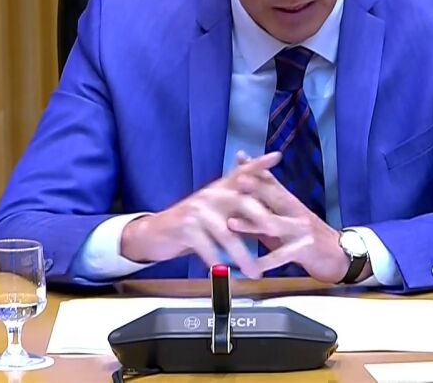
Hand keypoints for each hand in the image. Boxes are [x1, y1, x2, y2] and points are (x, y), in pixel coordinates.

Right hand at [119, 151, 281, 277]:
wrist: (156, 233)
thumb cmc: (193, 225)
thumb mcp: (215, 212)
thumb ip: (239, 211)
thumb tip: (270, 220)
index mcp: (221, 189)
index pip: (242, 173)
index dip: (258, 165)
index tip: (276, 156)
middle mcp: (211, 195)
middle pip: (242, 202)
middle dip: (261, 217)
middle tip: (276, 230)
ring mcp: (198, 210)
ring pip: (227, 234)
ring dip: (242, 256)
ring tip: (254, 271)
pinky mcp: (186, 227)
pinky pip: (207, 247)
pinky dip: (217, 263)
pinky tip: (224, 274)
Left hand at [225, 156, 355, 283]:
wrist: (340, 256)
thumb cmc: (308, 241)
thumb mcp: (284, 228)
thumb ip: (261, 221)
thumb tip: (234, 213)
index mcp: (292, 204)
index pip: (273, 183)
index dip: (257, 170)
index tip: (241, 157)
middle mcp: (297, 213)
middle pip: (275, 197)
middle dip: (256, 188)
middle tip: (238, 179)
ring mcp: (302, 230)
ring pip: (275, 225)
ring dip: (252, 224)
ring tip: (231, 223)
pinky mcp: (305, 249)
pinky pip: (282, 255)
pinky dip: (266, 261)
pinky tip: (253, 266)